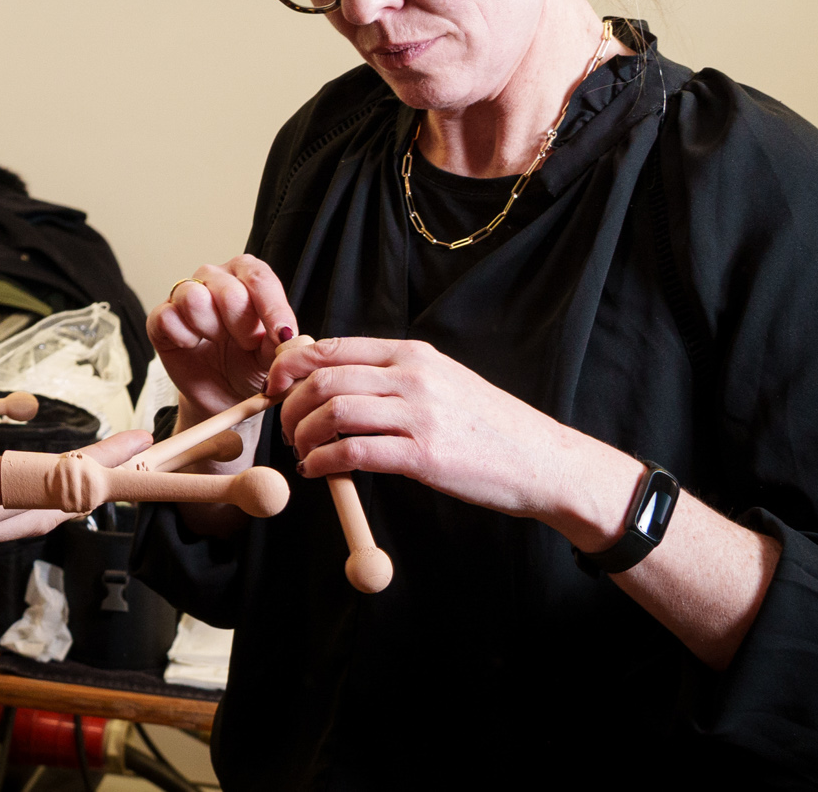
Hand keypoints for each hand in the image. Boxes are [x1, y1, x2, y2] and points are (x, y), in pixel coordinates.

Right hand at [0, 430, 152, 592]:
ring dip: (62, 483)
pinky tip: (4, 482)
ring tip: (87, 464)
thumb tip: (42, 477)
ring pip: (23, 505)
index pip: (60, 491)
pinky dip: (15, 487)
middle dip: (98, 474)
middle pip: (52, 500)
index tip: (143, 442)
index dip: (105, 468)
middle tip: (134, 449)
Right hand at [148, 258, 297, 425]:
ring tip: (218, 342)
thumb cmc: (251, 366)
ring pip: (194, 297)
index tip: (282, 337)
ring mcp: (185, 294)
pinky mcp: (161, 317)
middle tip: (247, 345)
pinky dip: (185, 338)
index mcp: (247, 276)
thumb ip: (282, 343)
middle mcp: (216, 277)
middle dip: (242, 326)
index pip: (259, 278)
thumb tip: (289, 338)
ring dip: (211, 329)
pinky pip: (167, 318)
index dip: (272, 309)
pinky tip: (194, 346)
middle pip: (229, 290)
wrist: (224, 394)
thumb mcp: (275, 356)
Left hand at [268, 336, 638, 542]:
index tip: (275, 387)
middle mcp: (413, 376)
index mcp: (413, 354)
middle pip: (323, 377)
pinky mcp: (424, 455)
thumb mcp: (442, 381)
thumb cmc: (487, 427)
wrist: (541, 460)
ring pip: (333, 410)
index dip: (291, 366)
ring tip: (302, 451)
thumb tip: (334, 380)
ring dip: (303, 433)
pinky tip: (319, 470)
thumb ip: (394, 376)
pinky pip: (353, 451)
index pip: (333, 347)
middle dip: (289, 403)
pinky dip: (323, 460)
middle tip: (284, 427)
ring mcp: (419, 414)